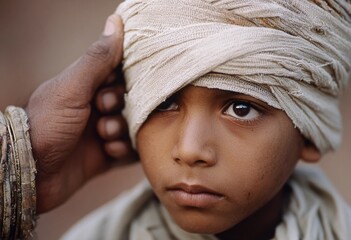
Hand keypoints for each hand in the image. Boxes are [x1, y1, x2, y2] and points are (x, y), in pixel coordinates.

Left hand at [25, 15, 137, 213]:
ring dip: (119, 130)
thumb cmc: (47, 124)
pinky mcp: (106, 155)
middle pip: (128, 101)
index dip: (121, 81)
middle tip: (102, 113)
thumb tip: (116, 21)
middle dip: (119, 108)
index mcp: (86, 87)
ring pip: (130, 126)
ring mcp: (101, 132)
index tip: (110, 88)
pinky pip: (129, 149)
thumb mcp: (72, 87)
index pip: (118, 75)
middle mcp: (95, 108)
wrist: (32, 174)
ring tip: (102, 137)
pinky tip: (106, 152)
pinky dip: (121, 150)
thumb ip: (97, 58)